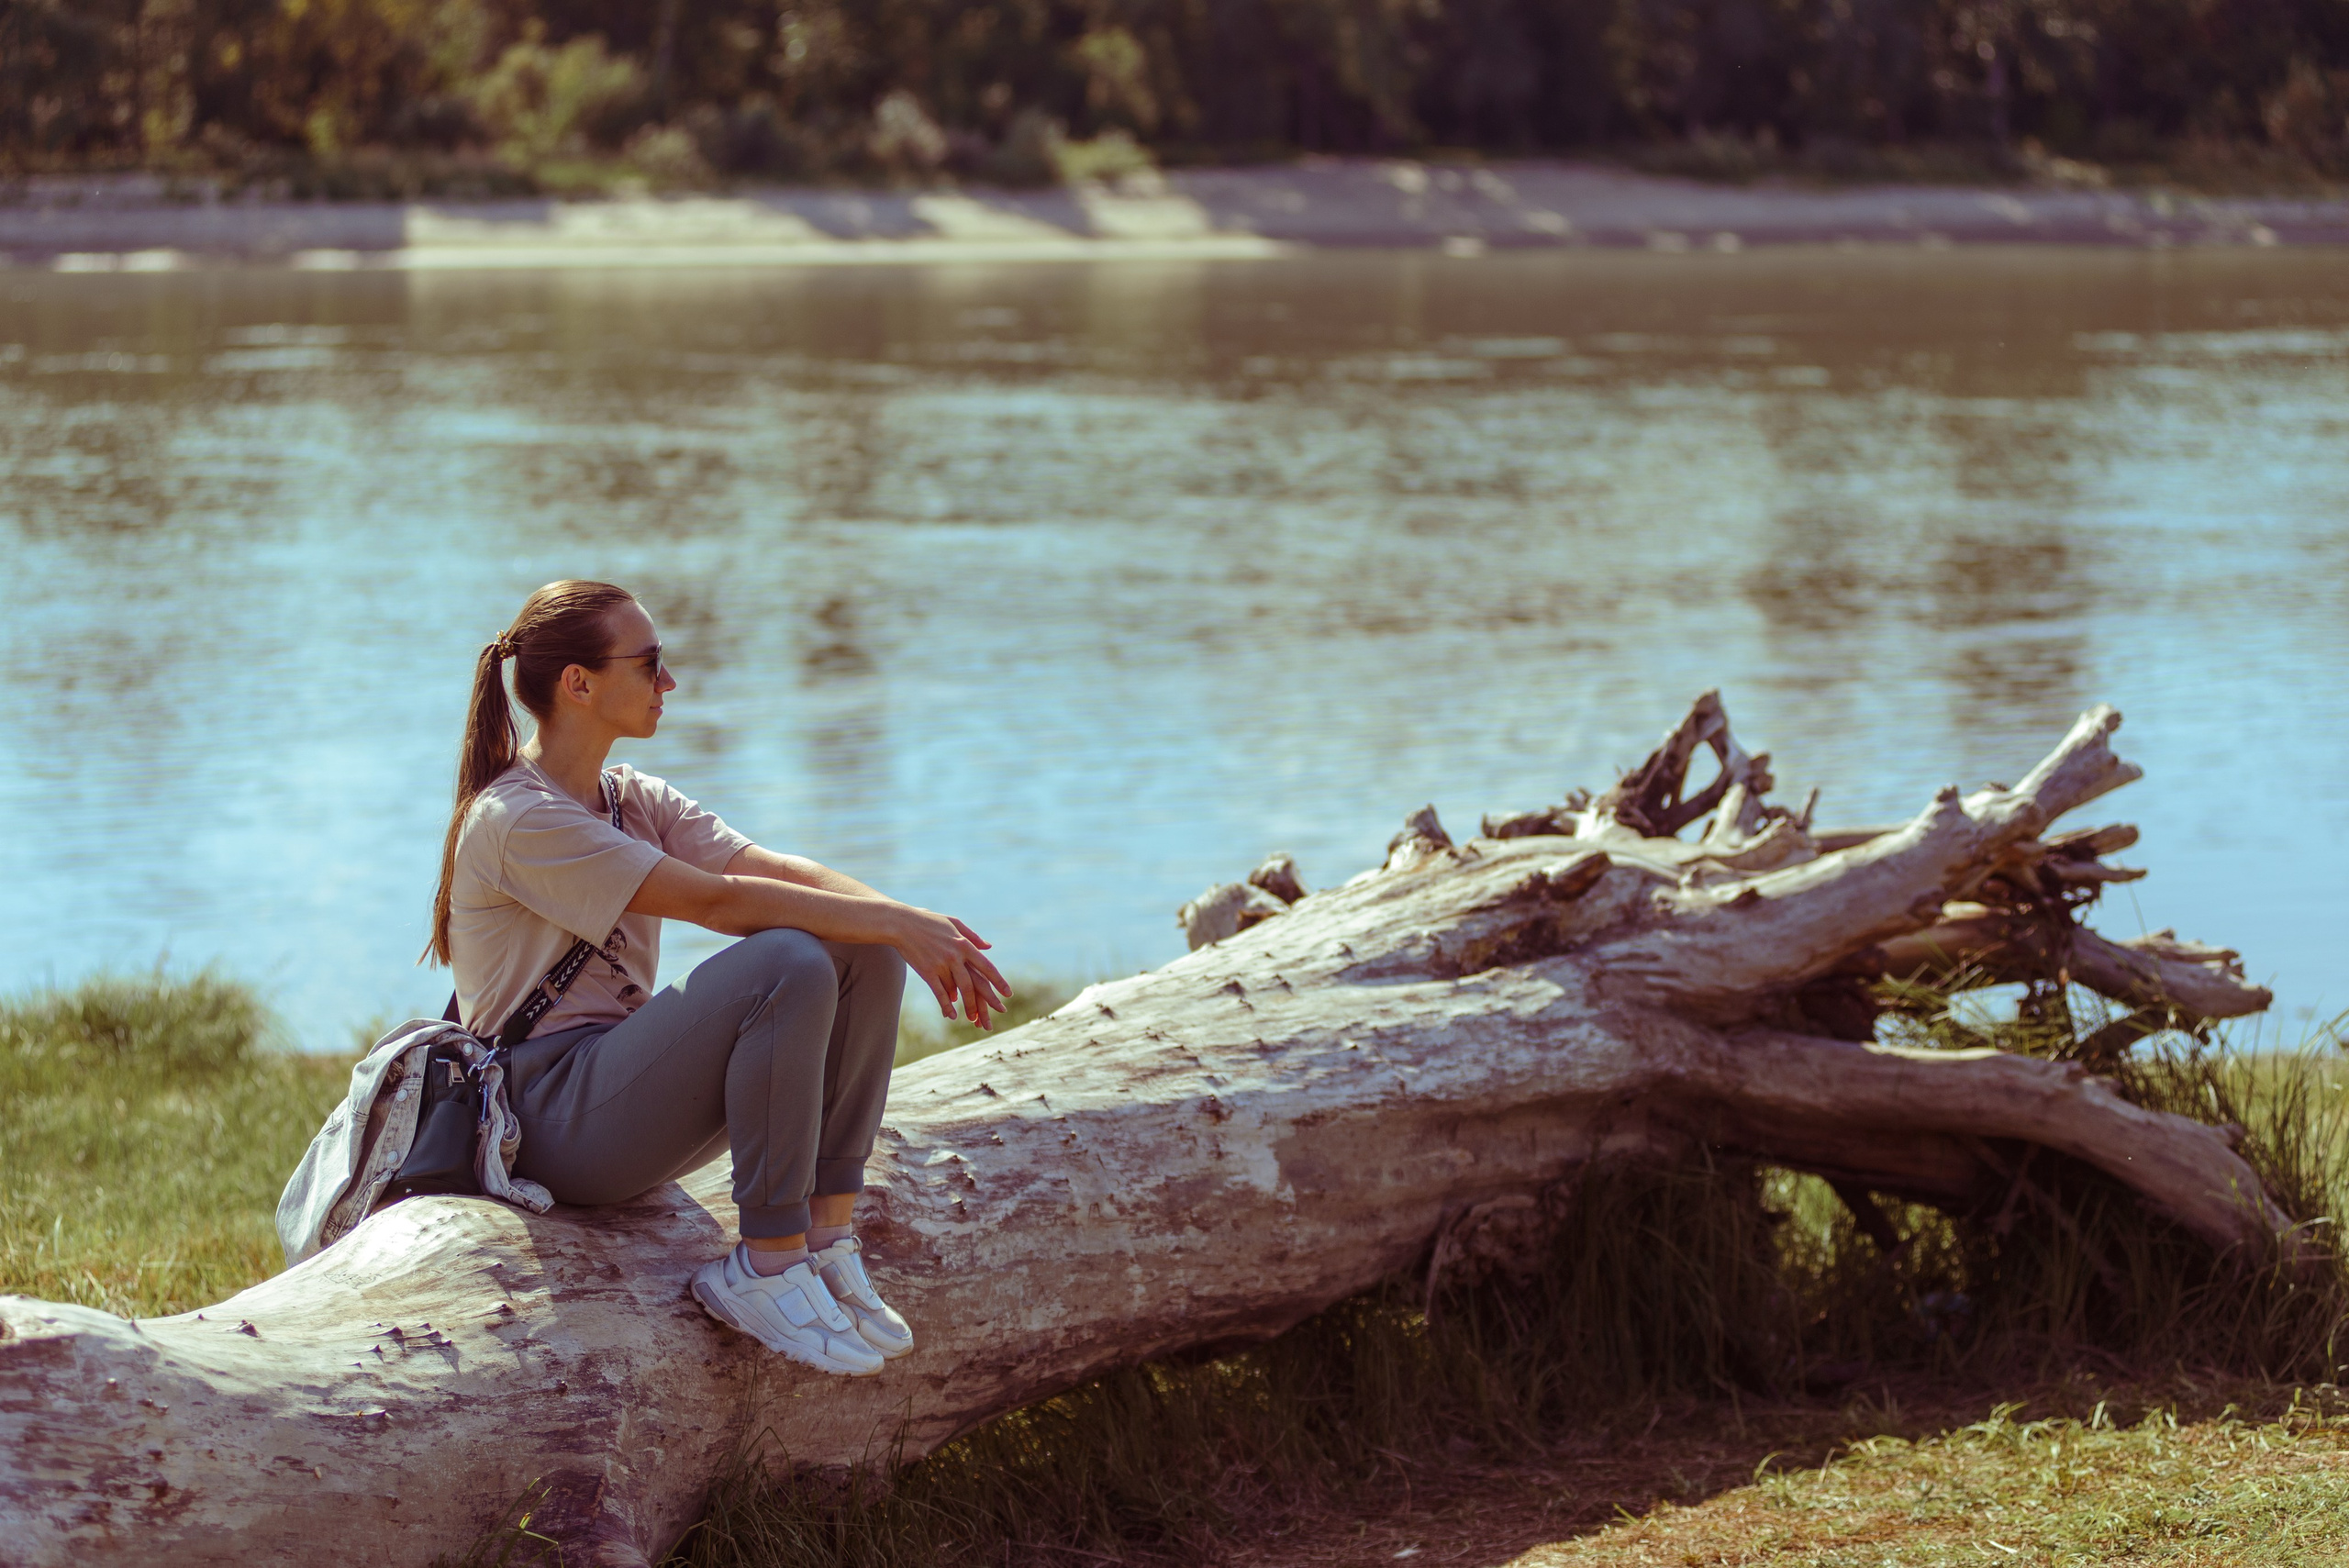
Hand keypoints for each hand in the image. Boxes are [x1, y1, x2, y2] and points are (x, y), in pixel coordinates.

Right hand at [892, 907, 1010, 1029]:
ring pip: (957, 991)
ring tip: (973, 1019)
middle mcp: (955, 956)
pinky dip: (946, 1005)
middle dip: (986, 1001)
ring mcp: (941, 965)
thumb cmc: (929, 921)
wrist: (902, 923)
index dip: (999, 981)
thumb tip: (989, 947)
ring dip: (967, 1006)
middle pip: (974, 984)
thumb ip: (973, 936)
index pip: (987, 967)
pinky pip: (939, 993)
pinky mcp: (927, 972)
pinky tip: (952, 1015)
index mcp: (964, 944)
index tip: (1008, 993)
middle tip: (998, 1012)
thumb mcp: (954, 923)